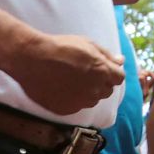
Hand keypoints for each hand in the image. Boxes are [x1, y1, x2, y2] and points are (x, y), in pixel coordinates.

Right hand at [6, 33, 124, 115]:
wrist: (32, 59)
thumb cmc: (60, 48)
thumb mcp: (87, 44)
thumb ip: (107, 55)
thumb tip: (120, 61)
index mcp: (103, 71)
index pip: (119, 78)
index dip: (111, 73)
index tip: (101, 69)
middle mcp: (95, 89)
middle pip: (106, 91)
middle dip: (100, 83)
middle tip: (83, 73)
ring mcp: (80, 101)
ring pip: (92, 100)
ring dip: (87, 92)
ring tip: (71, 81)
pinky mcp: (66, 109)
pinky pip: (76, 106)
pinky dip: (72, 99)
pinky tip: (61, 88)